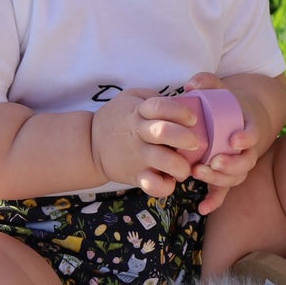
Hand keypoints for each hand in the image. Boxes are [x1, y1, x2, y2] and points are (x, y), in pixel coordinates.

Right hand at [90, 89, 205, 197]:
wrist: (89, 144)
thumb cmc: (118, 118)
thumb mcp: (131, 98)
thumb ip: (154, 98)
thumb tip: (184, 100)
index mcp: (139, 111)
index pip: (161, 106)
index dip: (180, 111)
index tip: (192, 119)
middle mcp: (139, 133)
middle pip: (163, 132)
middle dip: (185, 137)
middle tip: (195, 143)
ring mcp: (138, 156)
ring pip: (164, 160)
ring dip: (180, 165)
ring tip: (184, 167)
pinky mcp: (135, 175)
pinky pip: (153, 185)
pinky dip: (165, 186)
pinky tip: (169, 180)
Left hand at [182, 72, 261, 214]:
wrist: (242, 117)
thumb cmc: (228, 102)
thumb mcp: (221, 88)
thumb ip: (207, 81)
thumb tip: (190, 85)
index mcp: (248, 126)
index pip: (253, 134)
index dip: (247, 138)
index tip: (234, 140)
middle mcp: (247, 148)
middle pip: (246, 162)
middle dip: (231, 164)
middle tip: (213, 161)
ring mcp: (238, 163)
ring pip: (236, 177)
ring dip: (220, 179)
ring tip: (198, 173)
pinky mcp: (227, 174)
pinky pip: (224, 192)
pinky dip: (215, 201)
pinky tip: (202, 208)